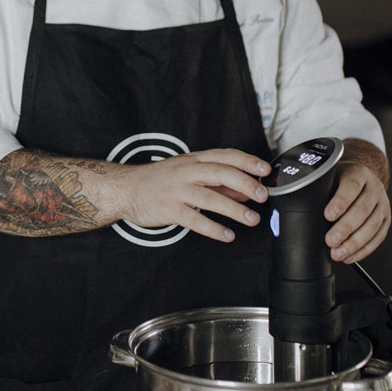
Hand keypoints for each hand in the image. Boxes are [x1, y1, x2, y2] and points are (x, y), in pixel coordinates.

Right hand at [113, 148, 270, 242]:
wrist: (126, 188)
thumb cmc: (160, 180)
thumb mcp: (189, 174)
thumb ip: (218, 182)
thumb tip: (245, 189)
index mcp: (194, 160)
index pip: (225, 155)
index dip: (247, 161)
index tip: (265, 170)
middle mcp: (187, 172)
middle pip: (220, 173)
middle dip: (245, 183)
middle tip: (262, 196)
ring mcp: (177, 190)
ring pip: (210, 197)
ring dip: (234, 209)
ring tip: (251, 219)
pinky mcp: (169, 209)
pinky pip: (194, 220)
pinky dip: (213, 228)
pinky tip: (227, 235)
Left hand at [323, 162, 389, 262]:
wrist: (360, 179)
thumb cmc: (339, 180)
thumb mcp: (330, 177)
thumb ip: (320, 189)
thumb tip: (302, 206)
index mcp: (358, 173)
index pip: (351, 186)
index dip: (340, 202)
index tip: (328, 215)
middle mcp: (374, 187)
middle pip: (362, 209)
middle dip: (346, 228)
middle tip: (330, 240)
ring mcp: (383, 204)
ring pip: (372, 225)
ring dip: (355, 243)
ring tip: (338, 253)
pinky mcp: (386, 219)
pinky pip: (378, 236)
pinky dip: (364, 249)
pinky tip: (350, 256)